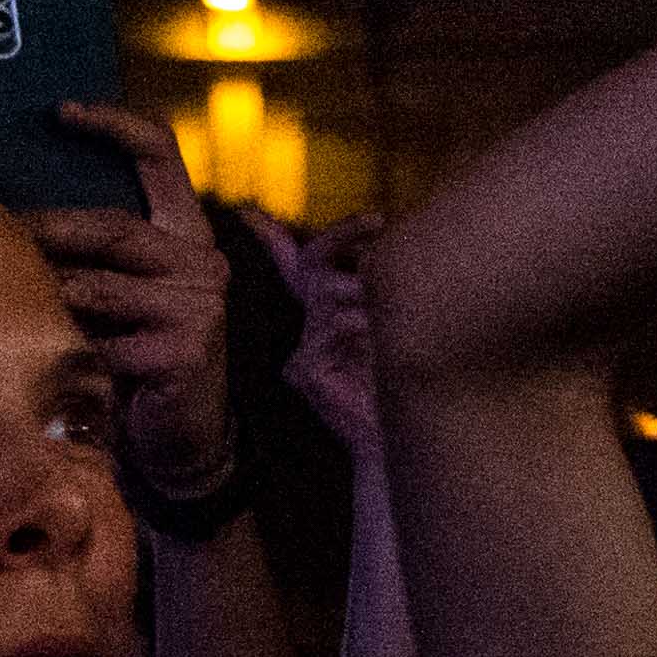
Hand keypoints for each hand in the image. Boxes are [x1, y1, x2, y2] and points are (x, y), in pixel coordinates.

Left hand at [28, 107, 238, 498]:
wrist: (185, 439)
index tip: (61, 110)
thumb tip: (12, 218)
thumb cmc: (139, 356)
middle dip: (48, 231)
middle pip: (112, 226)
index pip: (161, 155)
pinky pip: (104, 344)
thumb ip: (92, 255)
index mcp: (186, 231)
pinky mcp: (186, 349)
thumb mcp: (123, 294)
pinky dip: (69, 354)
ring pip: (98, 287)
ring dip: (49, 300)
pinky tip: (46, 362)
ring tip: (7, 303)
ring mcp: (200, 305)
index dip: (115, 124)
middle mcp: (202, 260)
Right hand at [271, 213, 388, 462]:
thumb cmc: (403, 387)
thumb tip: (387, 246)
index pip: (295, 269)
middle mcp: (310, 331)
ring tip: (393, 316)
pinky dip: (363, 323)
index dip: (272, 238)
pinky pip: (334, 325)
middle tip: (378, 219)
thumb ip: (381, 295)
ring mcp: (302, 353)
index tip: (253, 214)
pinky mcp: (303, 373)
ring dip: (367, 292)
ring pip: (329, 292)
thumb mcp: (395, 329)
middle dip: (342, 232)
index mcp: (328, 319)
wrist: (398, 443)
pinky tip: (382, 343)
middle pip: (314, 263)